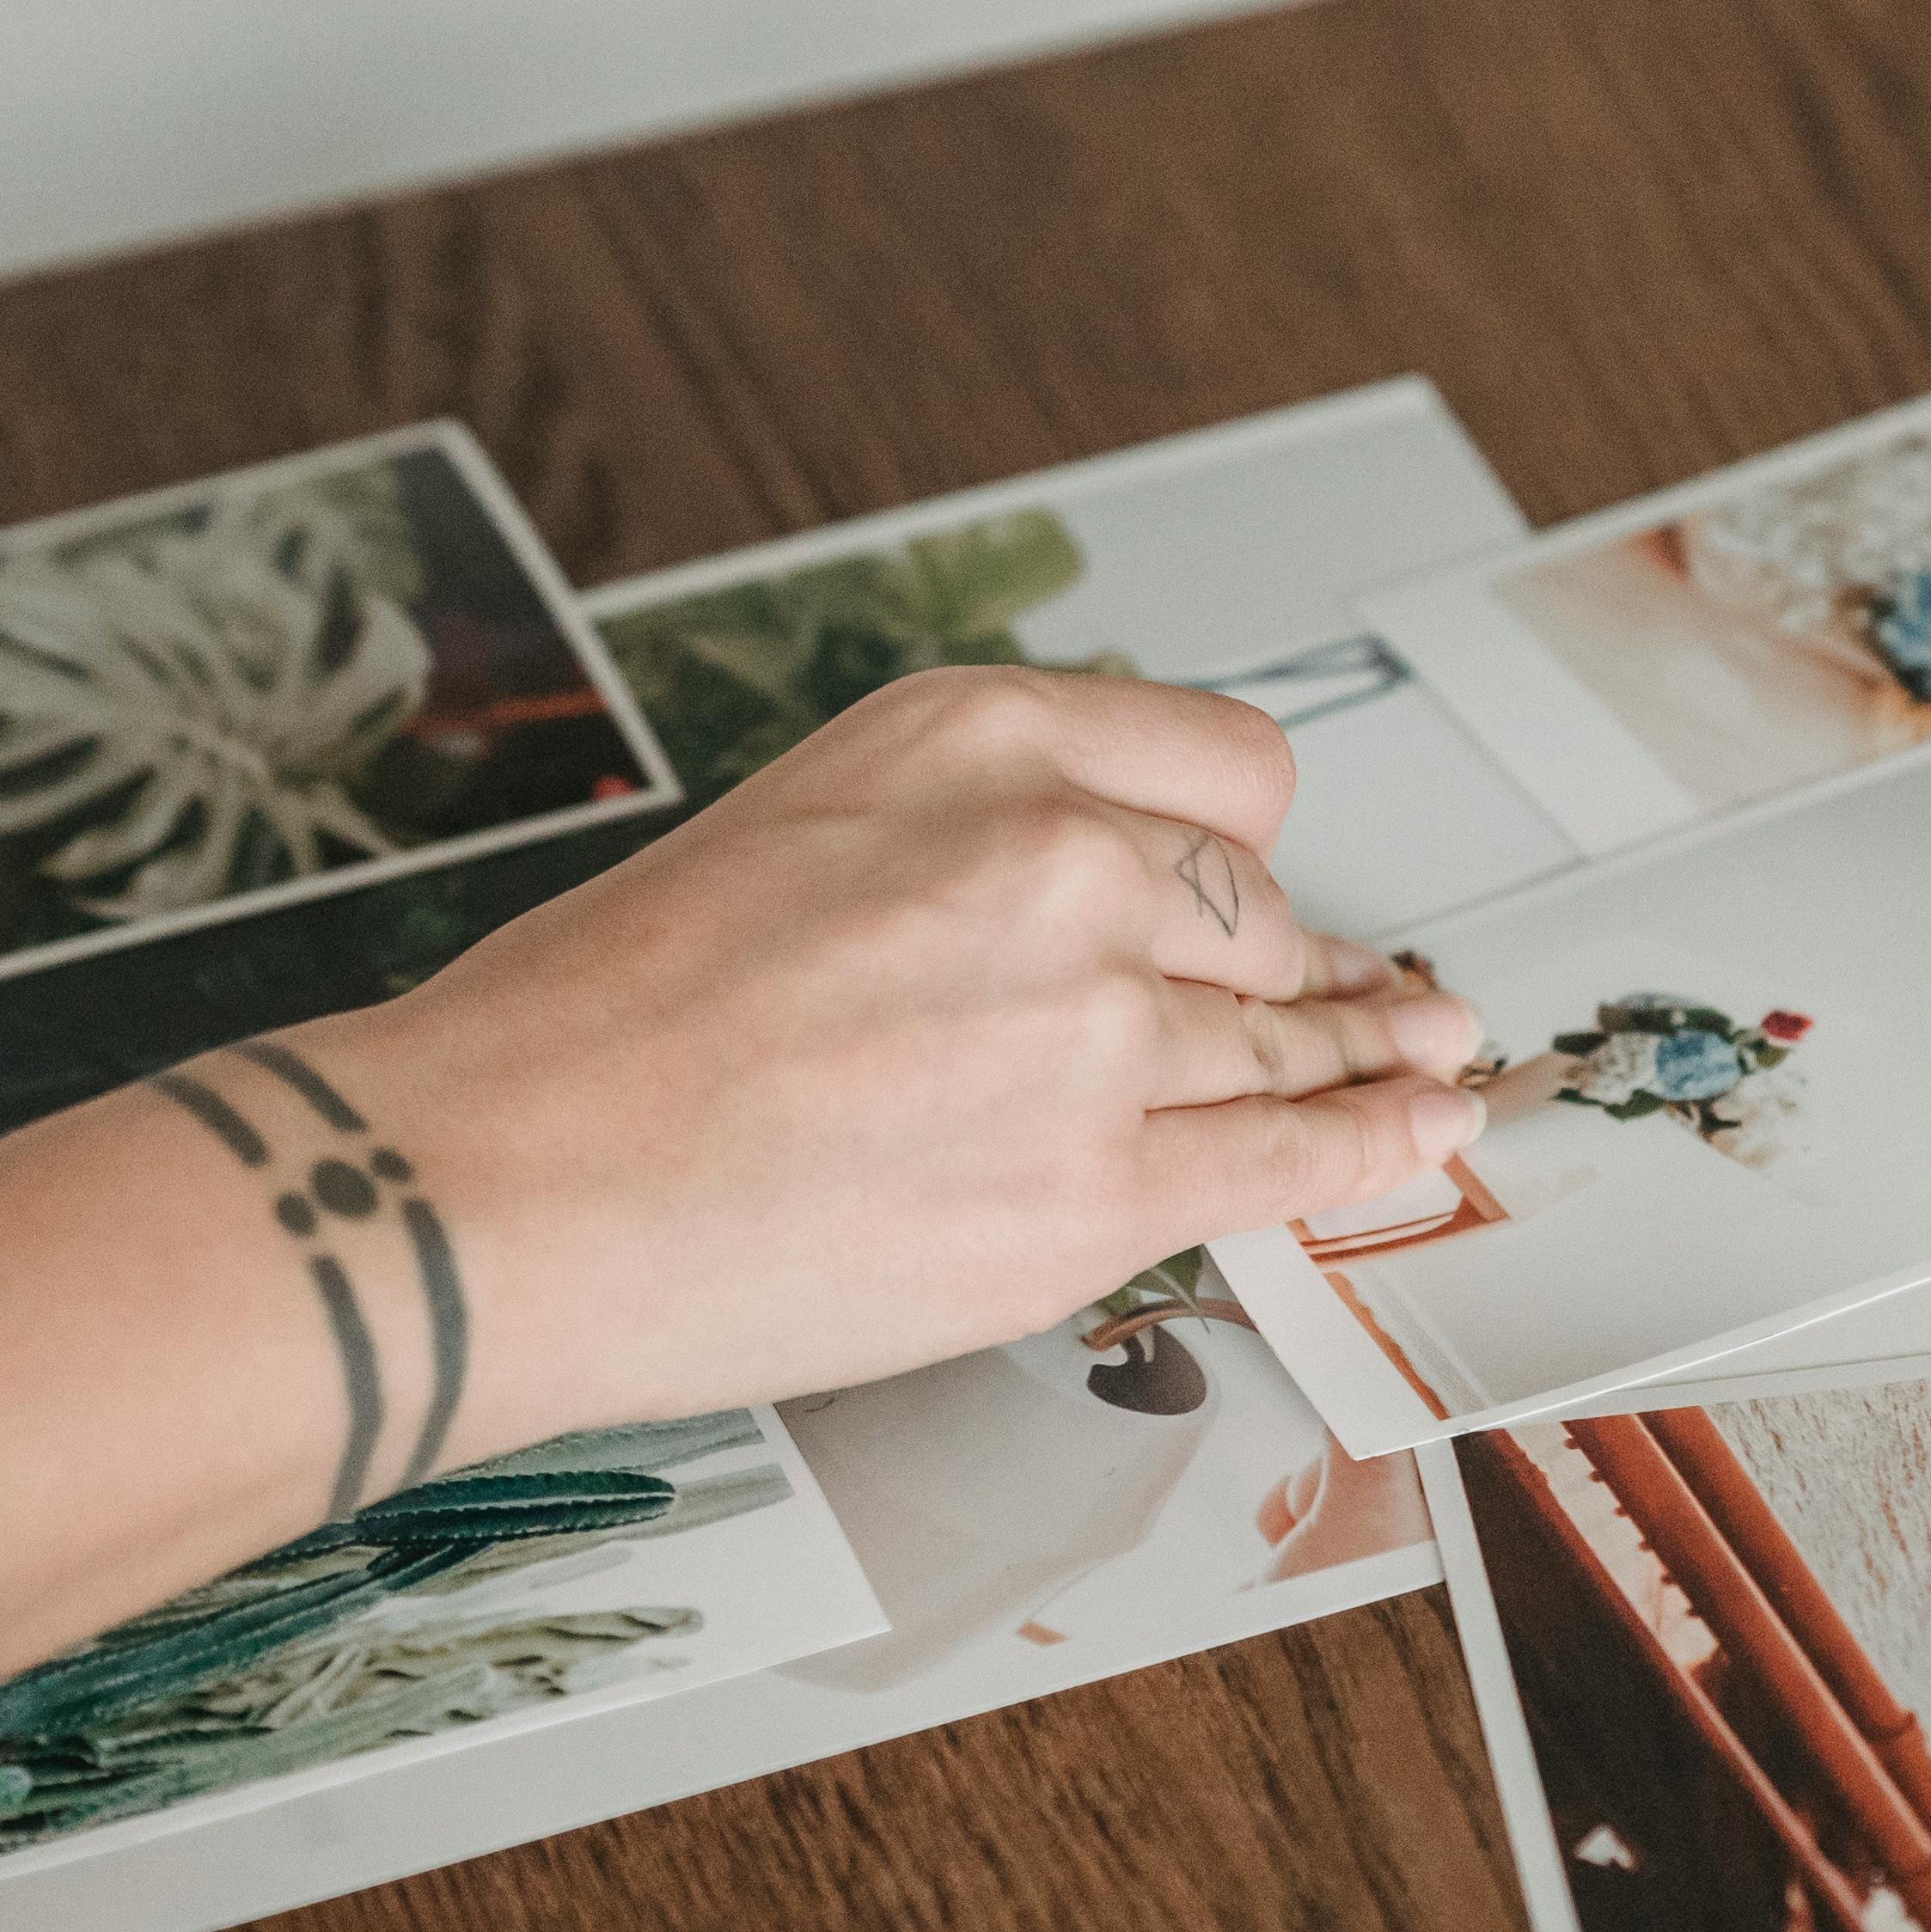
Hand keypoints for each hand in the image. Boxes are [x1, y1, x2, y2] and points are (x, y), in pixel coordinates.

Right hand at [298, 666, 1485, 1435]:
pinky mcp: (1094, 1191)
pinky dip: (1378, 1147)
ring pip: (1282, 1040)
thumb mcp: (794, 832)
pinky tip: (1430, 1130)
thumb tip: (1109, 924)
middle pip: (1255, 916)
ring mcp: (1088, 1028)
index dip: (1240, 852)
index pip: (1219, 772)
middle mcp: (1054, 856)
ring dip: (1362, 1058)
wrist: (500, 1183)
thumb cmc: (595, 1027)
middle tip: (1341, 1003)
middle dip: (1281, 974)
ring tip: (1428, 1057)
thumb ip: (959, 853)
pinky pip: (1289, 1159)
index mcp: (970, 740)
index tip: (1262, 890)